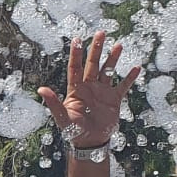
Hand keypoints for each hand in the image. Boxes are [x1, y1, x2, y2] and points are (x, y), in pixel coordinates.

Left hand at [38, 31, 139, 148]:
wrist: (91, 143)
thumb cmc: (74, 132)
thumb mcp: (63, 118)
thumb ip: (53, 103)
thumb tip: (40, 89)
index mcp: (76, 90)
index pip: (75, 67)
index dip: (76, 54)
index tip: (77, 39)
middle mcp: (89, 87)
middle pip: (93, 64)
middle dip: (96, 49)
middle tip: (101, 33)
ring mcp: (102, 92)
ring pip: (108, 71)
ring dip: (113, 59)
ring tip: (118, 45)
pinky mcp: (114, 99)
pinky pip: (123, 85)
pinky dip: (129, 78)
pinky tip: (136, 68)